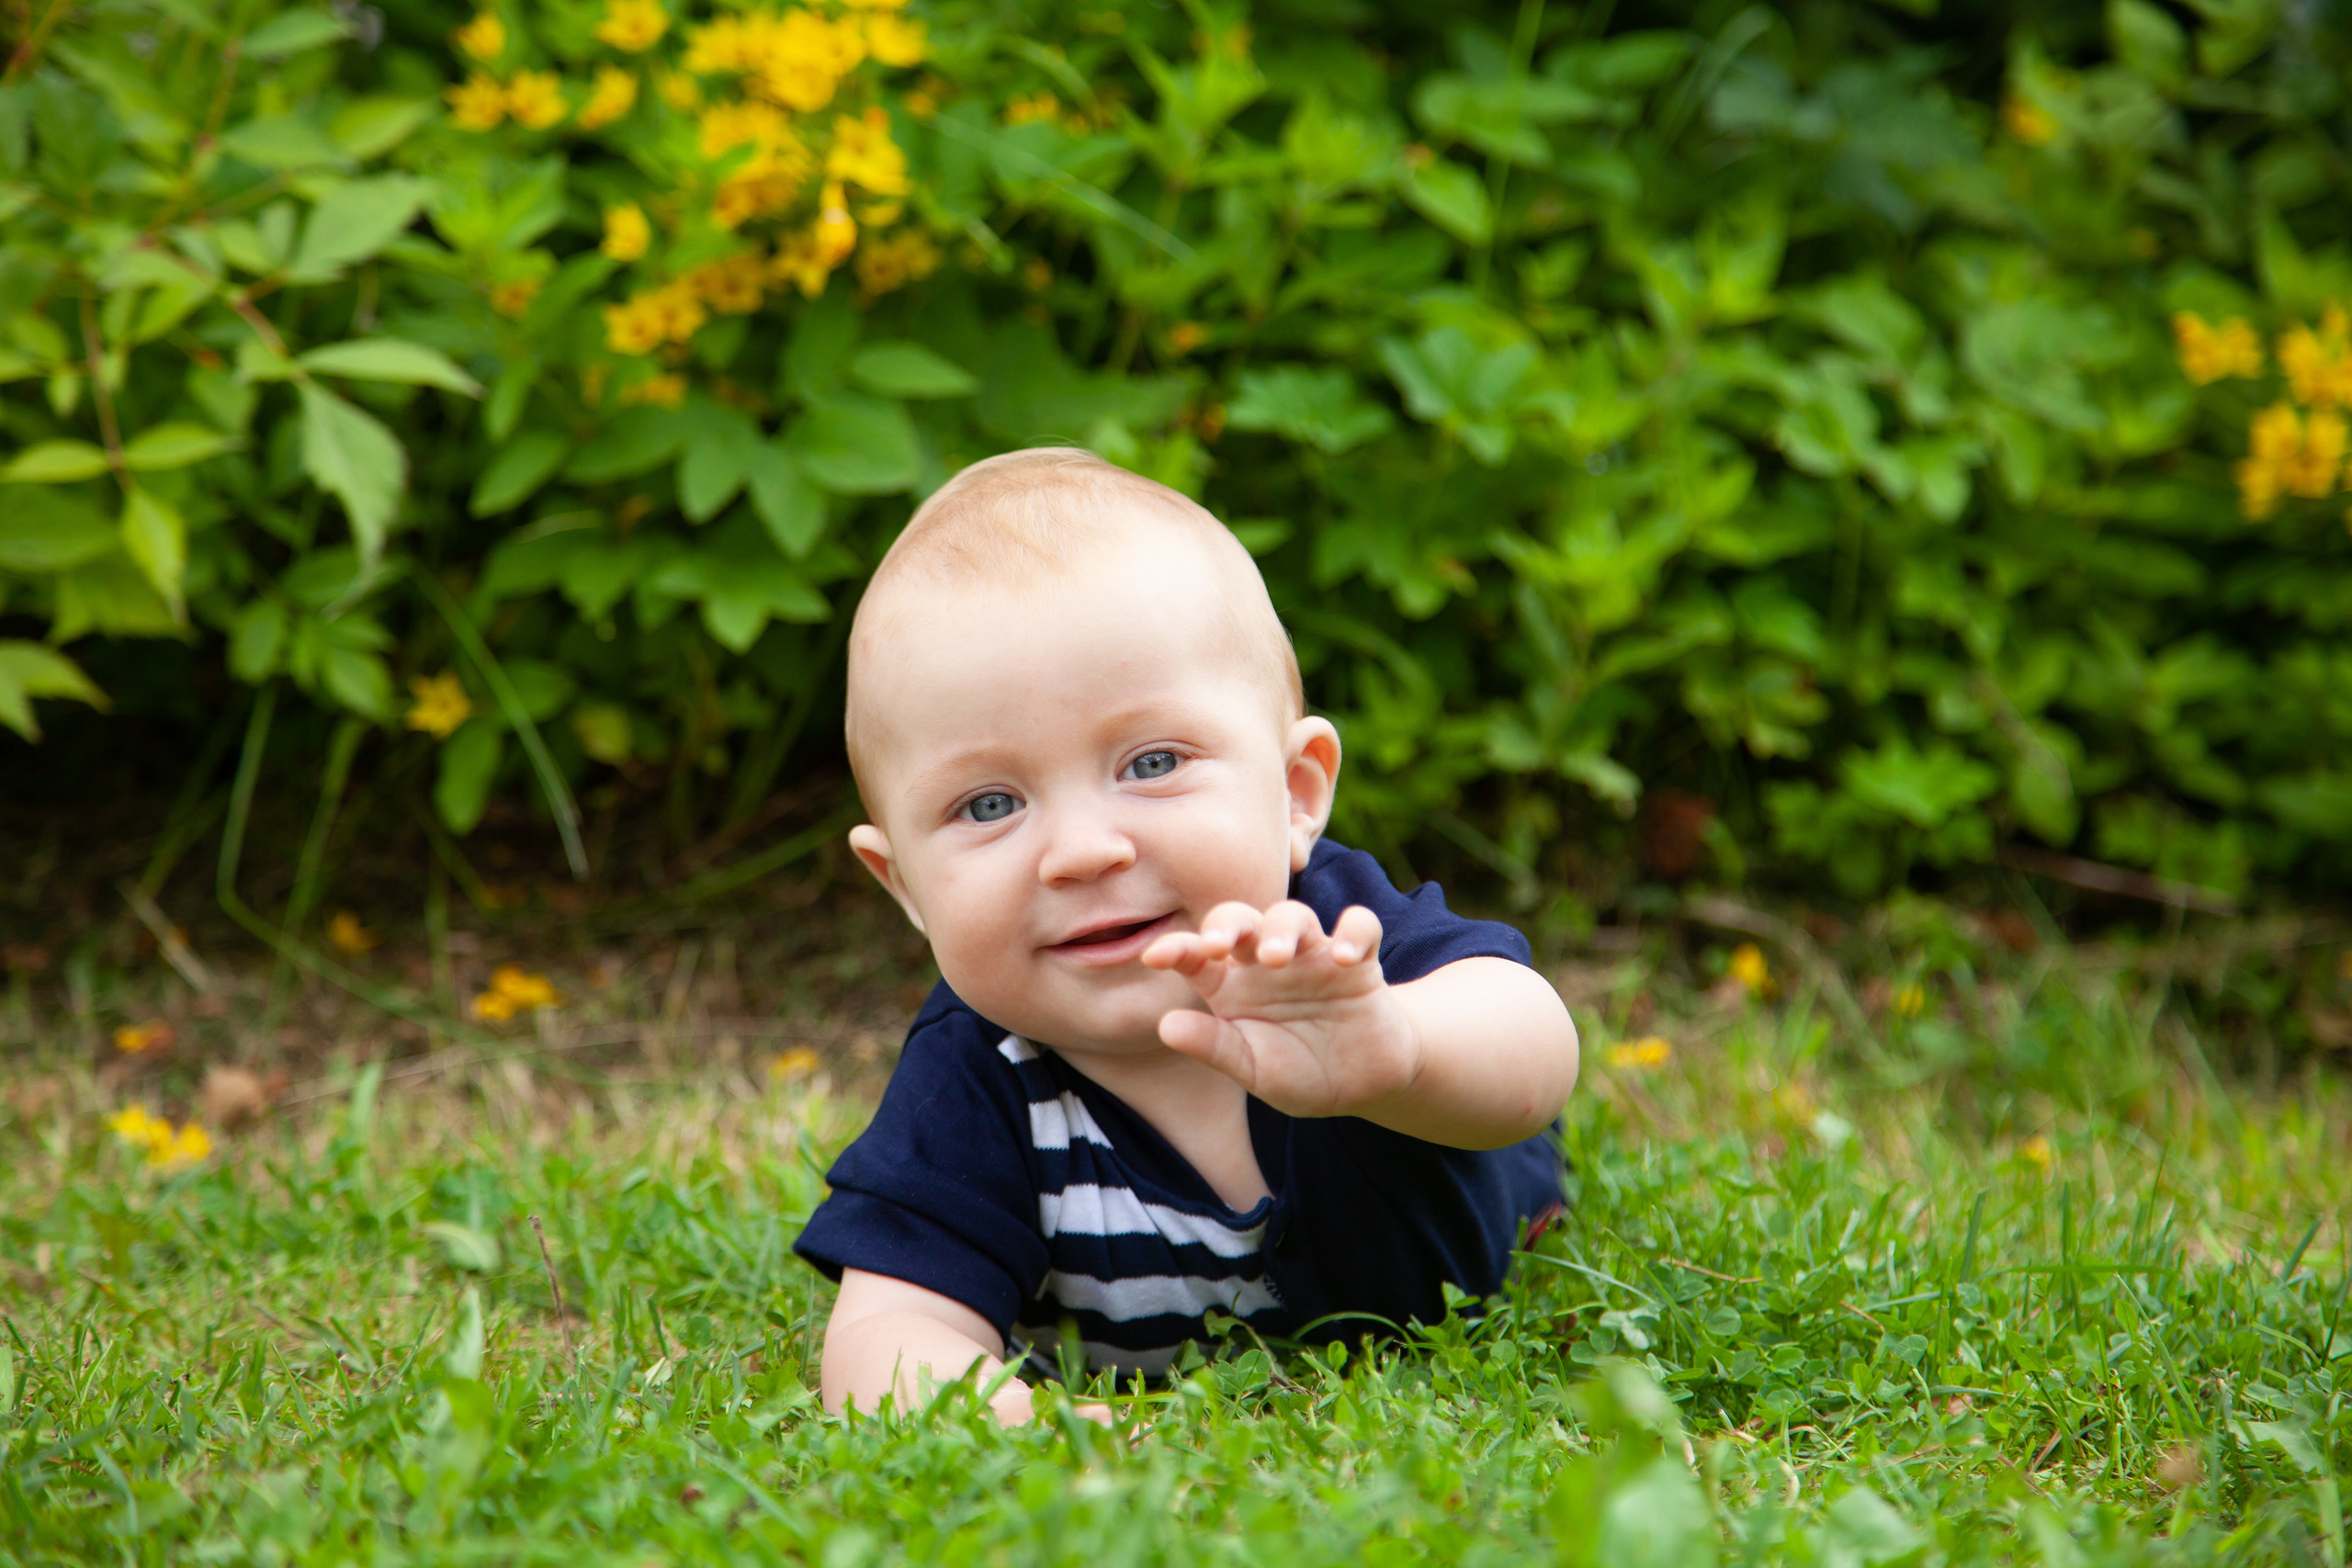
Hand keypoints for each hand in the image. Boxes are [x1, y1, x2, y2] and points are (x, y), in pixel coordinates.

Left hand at [1140, 900, 1420, 1118]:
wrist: (1363, 1085)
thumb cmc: (1298, 1072)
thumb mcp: (1253, 1068)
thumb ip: (1214, 1046)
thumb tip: (1165, 1025)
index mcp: (1231, 987)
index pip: (1197, 956)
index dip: (1177, 950)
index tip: (1156, 958)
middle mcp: (1266, 962)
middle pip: (1240, 919)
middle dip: (1227, 923)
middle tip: (1218, 945)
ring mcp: (1312, 956)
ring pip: (1293, 915)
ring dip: (1281, 929)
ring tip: (1276, 958)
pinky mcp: (1358, 961)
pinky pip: (1360, 927)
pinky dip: (1353, 933)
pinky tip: (1344, 959)